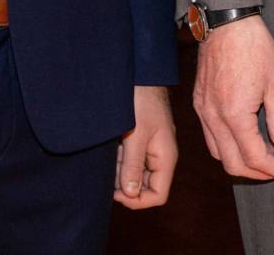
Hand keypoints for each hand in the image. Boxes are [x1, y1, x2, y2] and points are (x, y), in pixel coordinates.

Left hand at [113, 85, 177, 208]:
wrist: (139, 73)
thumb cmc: (142, 100)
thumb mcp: (136, 135)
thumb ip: (133, 165)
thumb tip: (131, 194)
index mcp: (166, 158)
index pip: (158, 195)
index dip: (138, 201)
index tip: (117, 192)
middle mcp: (159, 157)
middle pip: (145, 187)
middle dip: (125, 186)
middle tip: (108, 175)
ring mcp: (148, 149)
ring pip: (134, 175)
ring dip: (119, 173)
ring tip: (109, 157)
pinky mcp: (138, 142)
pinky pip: (128, 161)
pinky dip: (117, 161)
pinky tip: (109, 149)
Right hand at [190, 15, 273, 180]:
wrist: (226, 22)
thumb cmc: (254, 47)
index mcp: (234, 115)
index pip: (254, 158)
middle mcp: (213, 117)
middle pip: (232, 164)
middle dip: (257, 173)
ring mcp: (203, 111)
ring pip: (218, 153)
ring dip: (240, 161)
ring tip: (264, 155)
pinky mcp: (199, 103)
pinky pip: (210, 136)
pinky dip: (227, 146)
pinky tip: (245, 137)